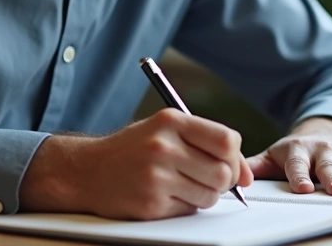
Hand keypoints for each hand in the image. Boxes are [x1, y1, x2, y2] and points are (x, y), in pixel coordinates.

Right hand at [19, 109, 252, 219]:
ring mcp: (156, 177)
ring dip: (204, 195)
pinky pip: (189, 210)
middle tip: (209, 179)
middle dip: (224, 181)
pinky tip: (166, 195)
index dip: (236, 157)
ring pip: (210, 195)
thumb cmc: (131, 149)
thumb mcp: (164, 130)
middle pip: (223, 172)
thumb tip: (247, 175)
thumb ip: (206, 143)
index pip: (227, 140)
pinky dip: (185, 206)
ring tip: (184, 185)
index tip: (231, 164)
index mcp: (171, 121)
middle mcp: (164, 147)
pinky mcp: (151, 204)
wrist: (85, 171)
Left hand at [245, 117, 331, 195]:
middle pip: (329, 167)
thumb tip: (231, 178)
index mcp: (298, 151)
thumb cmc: (295, 153)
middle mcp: (323, 152)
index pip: (297, 165)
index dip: (300, 176)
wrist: (324, 132)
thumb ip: (254, 166)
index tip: (303, 189)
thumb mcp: (273, 156)